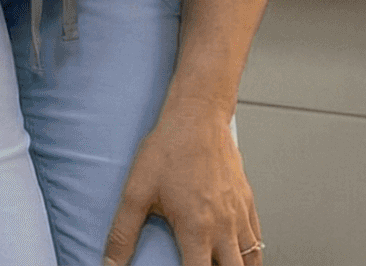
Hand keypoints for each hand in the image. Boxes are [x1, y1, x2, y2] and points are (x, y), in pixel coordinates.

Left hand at [104, 103, 262, 265]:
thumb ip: (122, 234)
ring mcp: (238, 212)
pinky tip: (243, 252)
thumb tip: (108, 262)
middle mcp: (223, 225)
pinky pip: (257, 234)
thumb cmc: (170, 148)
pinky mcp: (247, 198)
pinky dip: (253, 250)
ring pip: (252, 256)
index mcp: (197, 229)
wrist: (198, 114)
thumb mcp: (136, 192)